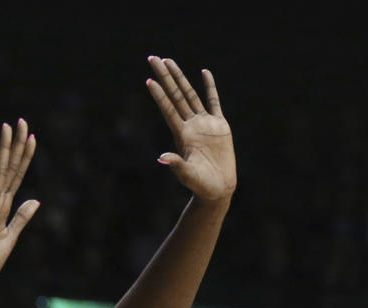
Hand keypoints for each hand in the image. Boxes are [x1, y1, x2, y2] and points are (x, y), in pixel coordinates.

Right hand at [0, 120, 38, 287]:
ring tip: (6, 126)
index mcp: (4, 206)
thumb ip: (22, 218)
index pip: (17, 176)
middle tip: (20, 119)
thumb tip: (36, 200)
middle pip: (9, 168)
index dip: (25, 157)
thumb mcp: (11, 236)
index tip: (32, 136)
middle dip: (15, 144)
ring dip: (3, 149)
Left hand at [147, 57, 235, 200]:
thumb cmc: (200, 185)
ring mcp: (204, 123)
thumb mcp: (187, 175)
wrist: (217, 189)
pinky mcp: (219, 125)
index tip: (148, 80)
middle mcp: (190, 125)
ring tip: (168, 61)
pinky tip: (204, 72)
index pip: (168, 110)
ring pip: (190, 94)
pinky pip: (214, 101)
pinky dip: (210, 86)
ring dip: (179, 77)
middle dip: (164, 77)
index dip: (159, 95)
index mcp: (182, 136)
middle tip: (152, 58)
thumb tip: (162, 159)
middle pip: (175, 95)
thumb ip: (176, 165)